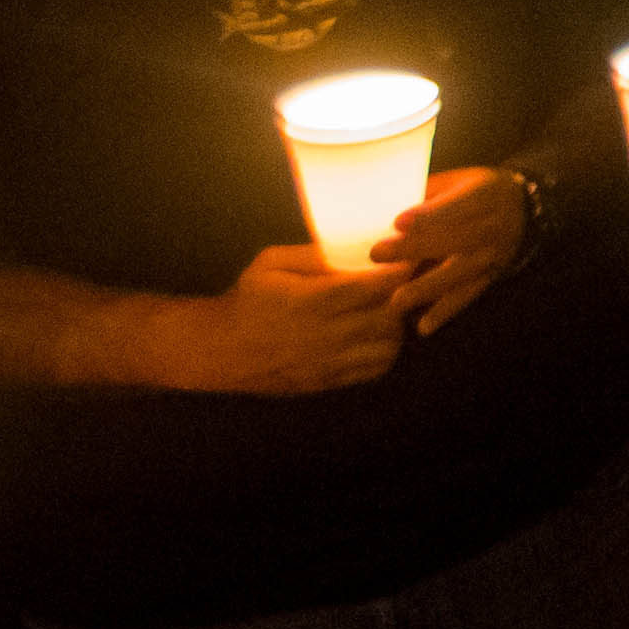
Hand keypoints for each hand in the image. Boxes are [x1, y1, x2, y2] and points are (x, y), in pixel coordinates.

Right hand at [170, 247, 413, 394]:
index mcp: (310, 301)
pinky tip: (378, 334)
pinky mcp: (329, 381)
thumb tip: (360, 247)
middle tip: (404, 283)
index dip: (399, 270)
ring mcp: (328, 362)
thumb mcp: (271, 263)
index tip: (409, 256)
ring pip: (389, 346)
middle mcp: (324, 335)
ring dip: (398, 325)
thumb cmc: (248, 298)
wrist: (219, 350)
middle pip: (389, 317)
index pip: (373, 286)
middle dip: (404, 297)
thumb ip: (315, 254)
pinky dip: (387, 350)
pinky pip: (376, 368)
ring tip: (390, 308)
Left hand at [372, 165, 527, 337]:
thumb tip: (379, 205)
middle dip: (415, 248)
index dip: (428, 214)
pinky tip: (423, 327)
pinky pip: (467, 296)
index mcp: (483, 194)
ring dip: (427, 287)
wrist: (523, 208)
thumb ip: (425, 194)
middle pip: (454, 239)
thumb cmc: (475, 191)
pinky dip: (445, 312)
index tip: (398, 222)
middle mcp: (491, 226)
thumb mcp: (457, 181)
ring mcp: (492, 255)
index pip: (456, 205)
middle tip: (376, 254)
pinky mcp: (490, 277)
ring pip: (459, 272)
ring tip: (397, 301)